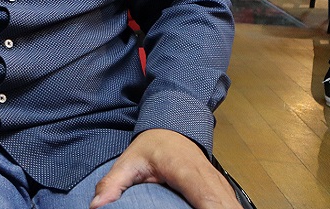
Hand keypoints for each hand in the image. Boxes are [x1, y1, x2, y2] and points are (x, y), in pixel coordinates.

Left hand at [90, 129, 238, 208]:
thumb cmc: (154, 144)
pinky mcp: (224, 193)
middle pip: (227, 208)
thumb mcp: (129, 161)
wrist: (172, 128)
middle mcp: (210, 179)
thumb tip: (97, 204)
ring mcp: (221, 186)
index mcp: (188, 172)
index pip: (209, 200)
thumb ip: (113, 183)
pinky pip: (232, 208)